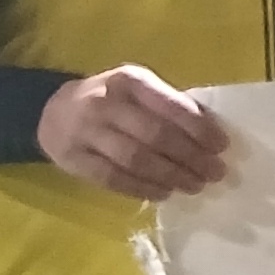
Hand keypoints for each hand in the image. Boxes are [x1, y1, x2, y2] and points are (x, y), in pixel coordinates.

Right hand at [38, 64, 229, 199]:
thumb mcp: (138, 90)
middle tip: (215, 173)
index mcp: (130, 81)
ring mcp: (86, 132)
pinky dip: (143, 188)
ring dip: (171, 176)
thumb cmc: (112, 102)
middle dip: (191, 157)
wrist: (52, 112)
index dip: (199, 128)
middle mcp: (106, 104)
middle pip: (155, 135)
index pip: (170, 106)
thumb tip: (211, 134)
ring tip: (194, 185)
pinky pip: (113, 178)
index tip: (221, 146)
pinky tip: (164, 193)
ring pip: (135, 159)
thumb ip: (168, 105)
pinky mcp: (74, 159)